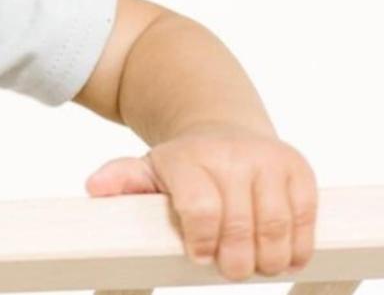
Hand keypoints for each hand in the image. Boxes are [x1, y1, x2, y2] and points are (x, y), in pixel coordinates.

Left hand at [83, 124, 317, 281]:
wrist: (223, 130)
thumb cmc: (182, 164)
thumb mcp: (146, 169)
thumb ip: (121, 180)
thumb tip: (95, 188)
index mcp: (188, 159)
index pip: (200, 208)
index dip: (203, 240)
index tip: (201, 257)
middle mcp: (230, 155)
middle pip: (241, 223)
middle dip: (237, 259)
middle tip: (231, 271)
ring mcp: (267, 160)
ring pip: (276, 223)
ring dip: (270, 257)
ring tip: (258, 267)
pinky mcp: (297, 168)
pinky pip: (306, 214)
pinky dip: (299, 244)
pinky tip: (286, 256)